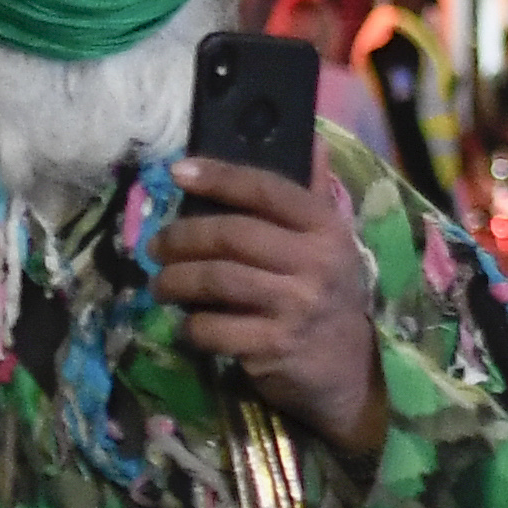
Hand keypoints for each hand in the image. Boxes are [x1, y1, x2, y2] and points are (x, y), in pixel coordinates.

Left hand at [159, 151, 387, 463]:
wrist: (350, 371)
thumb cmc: (329, 297)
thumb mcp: (331, 243)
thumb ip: (313, 194)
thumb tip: (310, 137)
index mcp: (326, 229)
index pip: (267, 190)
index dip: (220, 177)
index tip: (178, 171)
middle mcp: (315, 262)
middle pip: (232, 236)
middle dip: (183, 237)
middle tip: (156, 246)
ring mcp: (295, 306)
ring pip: (217, 280)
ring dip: (176, 280)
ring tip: (160, 284)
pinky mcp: (273, 346)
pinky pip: (214, 327)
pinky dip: (191, 324)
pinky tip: (187, 322)